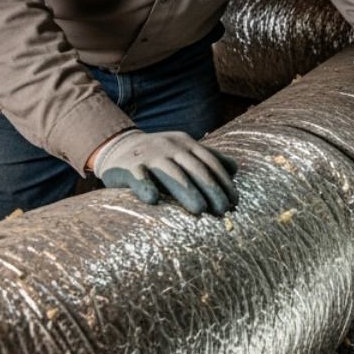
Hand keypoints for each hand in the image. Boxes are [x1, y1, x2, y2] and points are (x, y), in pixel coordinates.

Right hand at [92, 129, 238, 214]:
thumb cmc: (158, 155)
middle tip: (223, 210)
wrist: (117, 147)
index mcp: (185, 143)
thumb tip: (235, 169)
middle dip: (210, 189)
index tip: (234, 201)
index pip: (210, 162)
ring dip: (186, 191)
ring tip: (200, 210)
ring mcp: (148, 155)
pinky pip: (138, 177)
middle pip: (194, 169)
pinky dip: (145, 187)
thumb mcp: (182, 150)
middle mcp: (169, 146)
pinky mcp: (128, 167)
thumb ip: (207, 158)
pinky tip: (153, 200)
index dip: (223, 182)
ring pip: (170, 173)